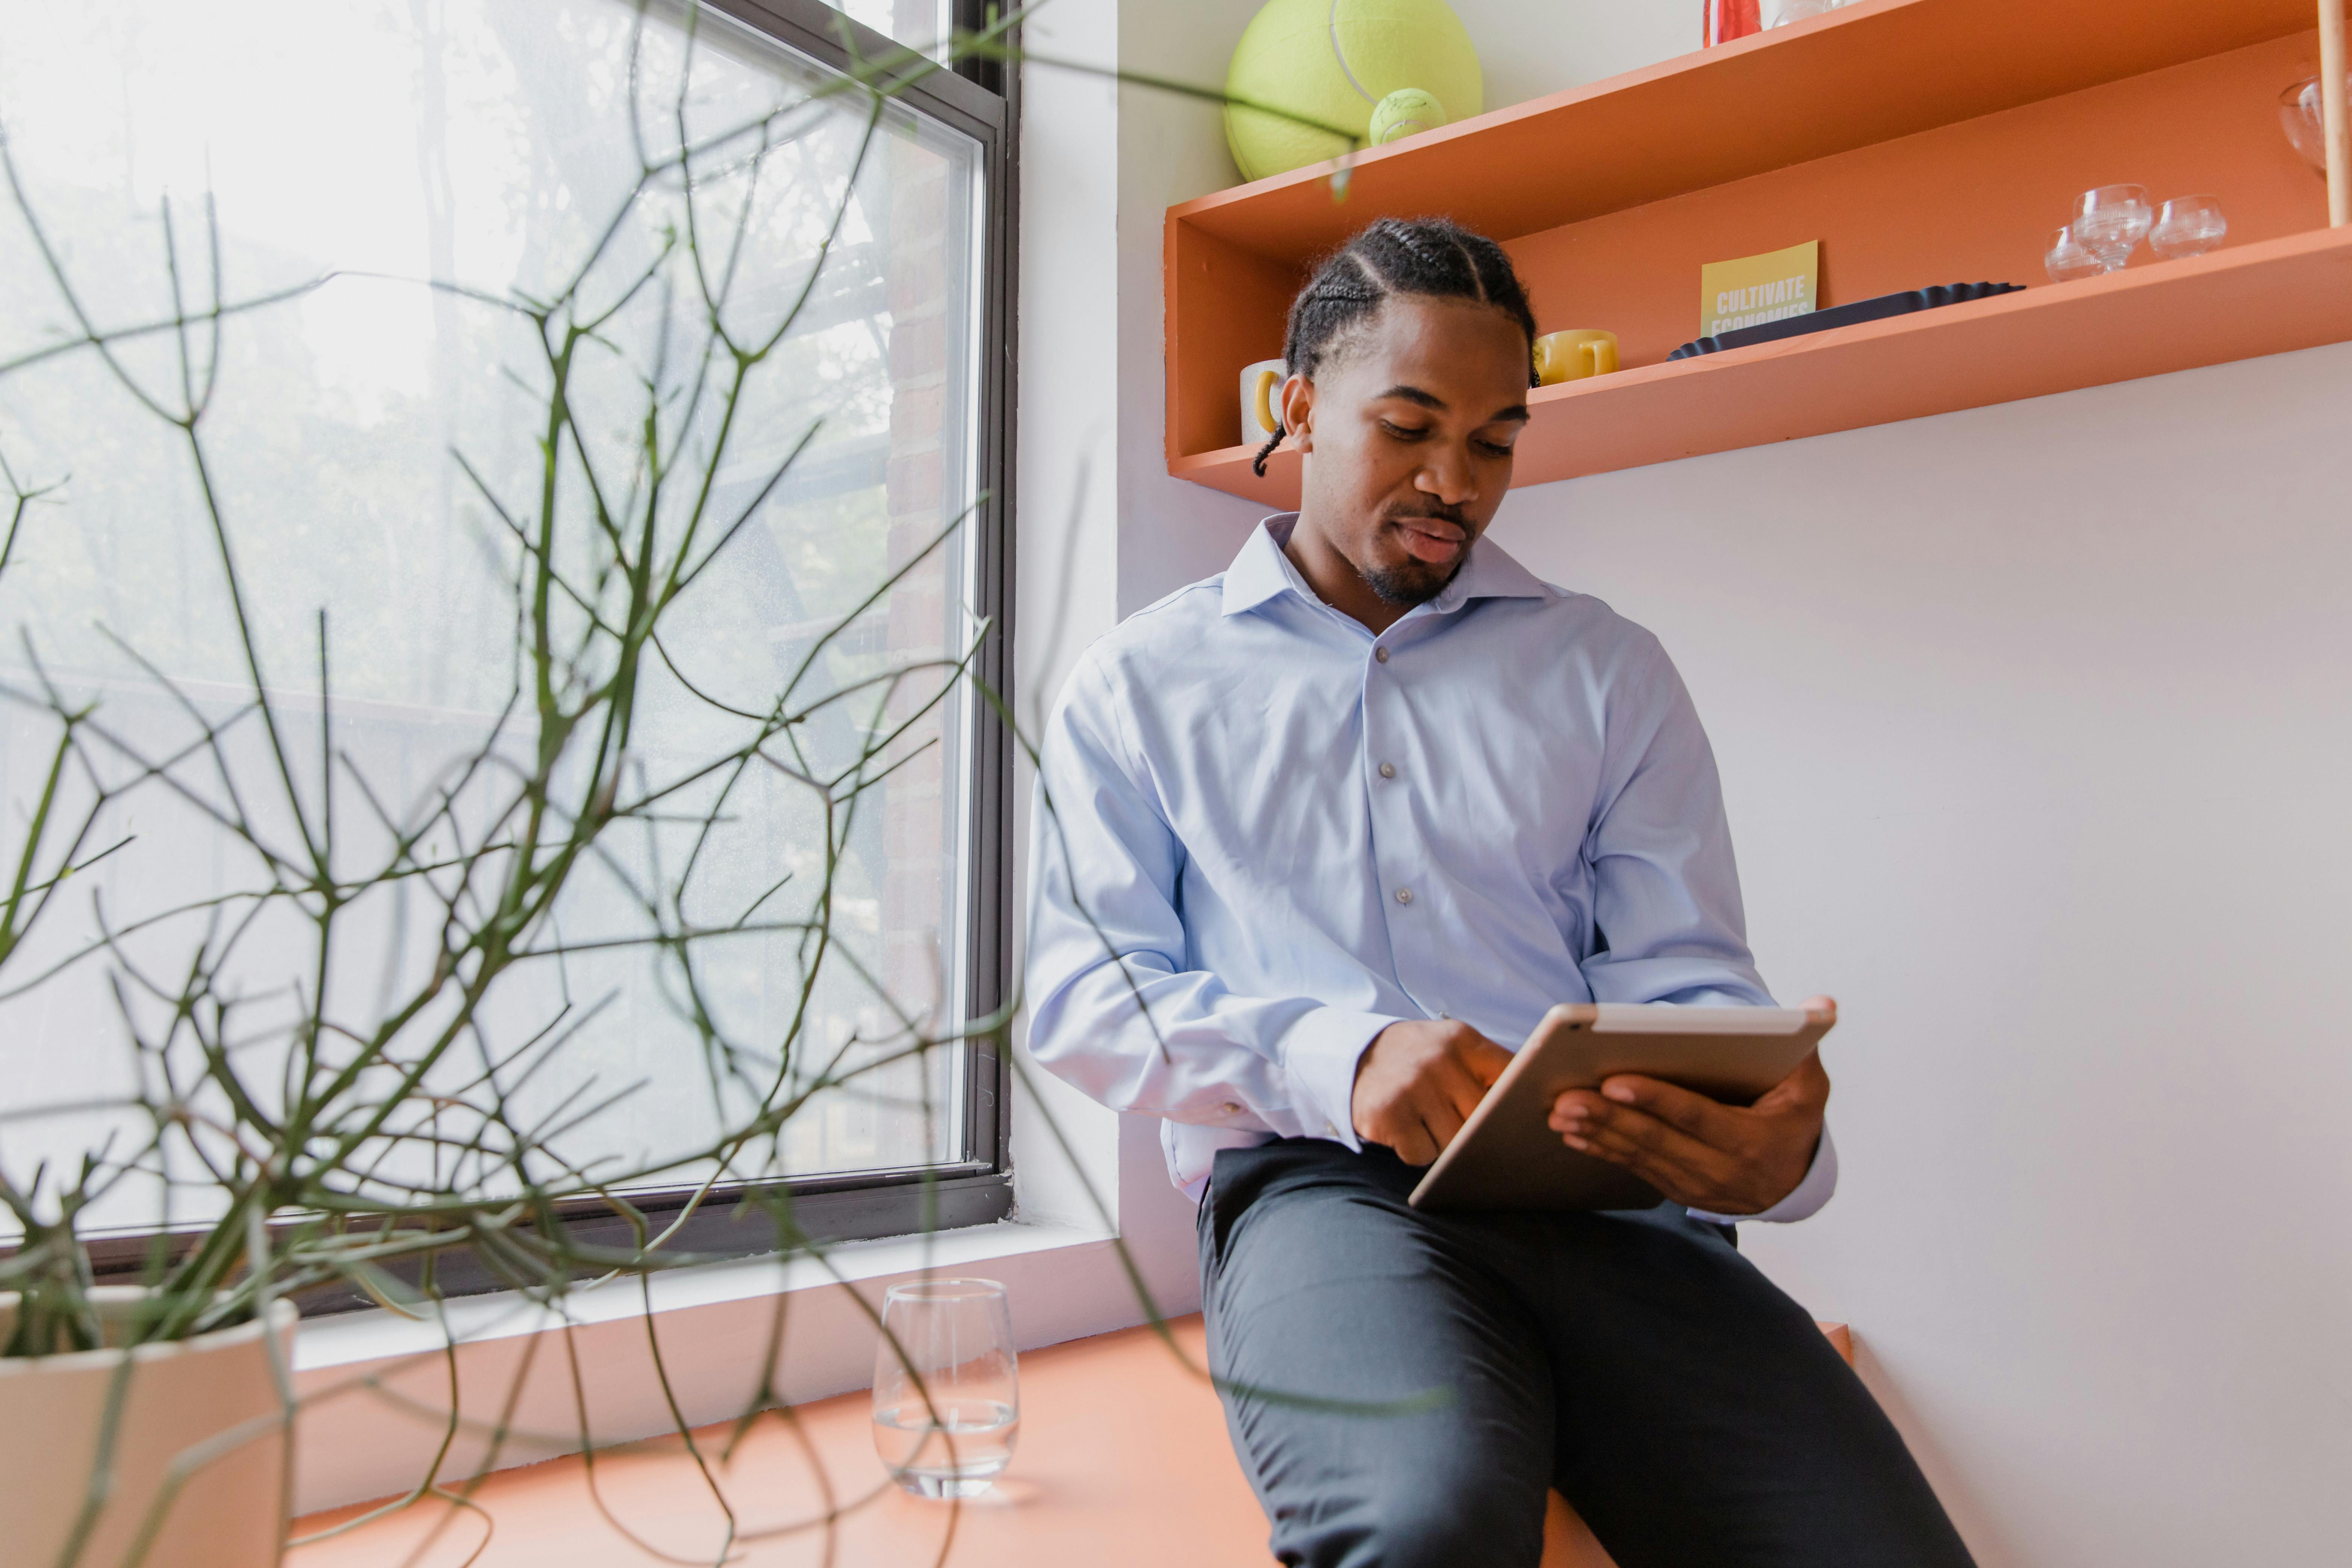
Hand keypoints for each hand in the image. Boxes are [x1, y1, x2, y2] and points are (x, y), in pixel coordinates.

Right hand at [1351, 1019, 1513, 1165]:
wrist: (1353, 1057)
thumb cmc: (1416, 1060)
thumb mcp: (1450, 1047)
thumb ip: (1486, 1068)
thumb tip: (1533, 1106)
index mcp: (1462, 1039)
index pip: (1512, 1075)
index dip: (1518, 1102)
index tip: (1520, 1117)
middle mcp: (1438, 1060)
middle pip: (1485, 1117)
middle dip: (1478, 1130)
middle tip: (1461, 1123)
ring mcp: (1412, 1087)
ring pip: (1455, 1141)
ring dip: (1446, 1143)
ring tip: (1429, 1122)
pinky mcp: (1388, 1115)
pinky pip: (1423, 1154)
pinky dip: (1417, 1151)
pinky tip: (1407, 1130)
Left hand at [1546, 996, 1834, 1214]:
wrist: (1792, 1182)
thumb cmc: (1794, 1121)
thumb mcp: (1810, 1088)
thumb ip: (1807, 1046)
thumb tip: (1821, 1006)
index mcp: (1751, 1143)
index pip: (1697, 1117)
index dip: (1656, 1101)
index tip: (1617, 1081)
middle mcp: (1719, 1170)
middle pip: (1656, 1140)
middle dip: (1608, 1118)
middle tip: (1568, 1096)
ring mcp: (1693, 1184)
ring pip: (1638, 1156)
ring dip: (1595, 1134)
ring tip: (1559, 1110)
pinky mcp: (1673, 1186)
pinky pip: (1632, 1167)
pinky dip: (1601, 1149)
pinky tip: (1571, 1134)